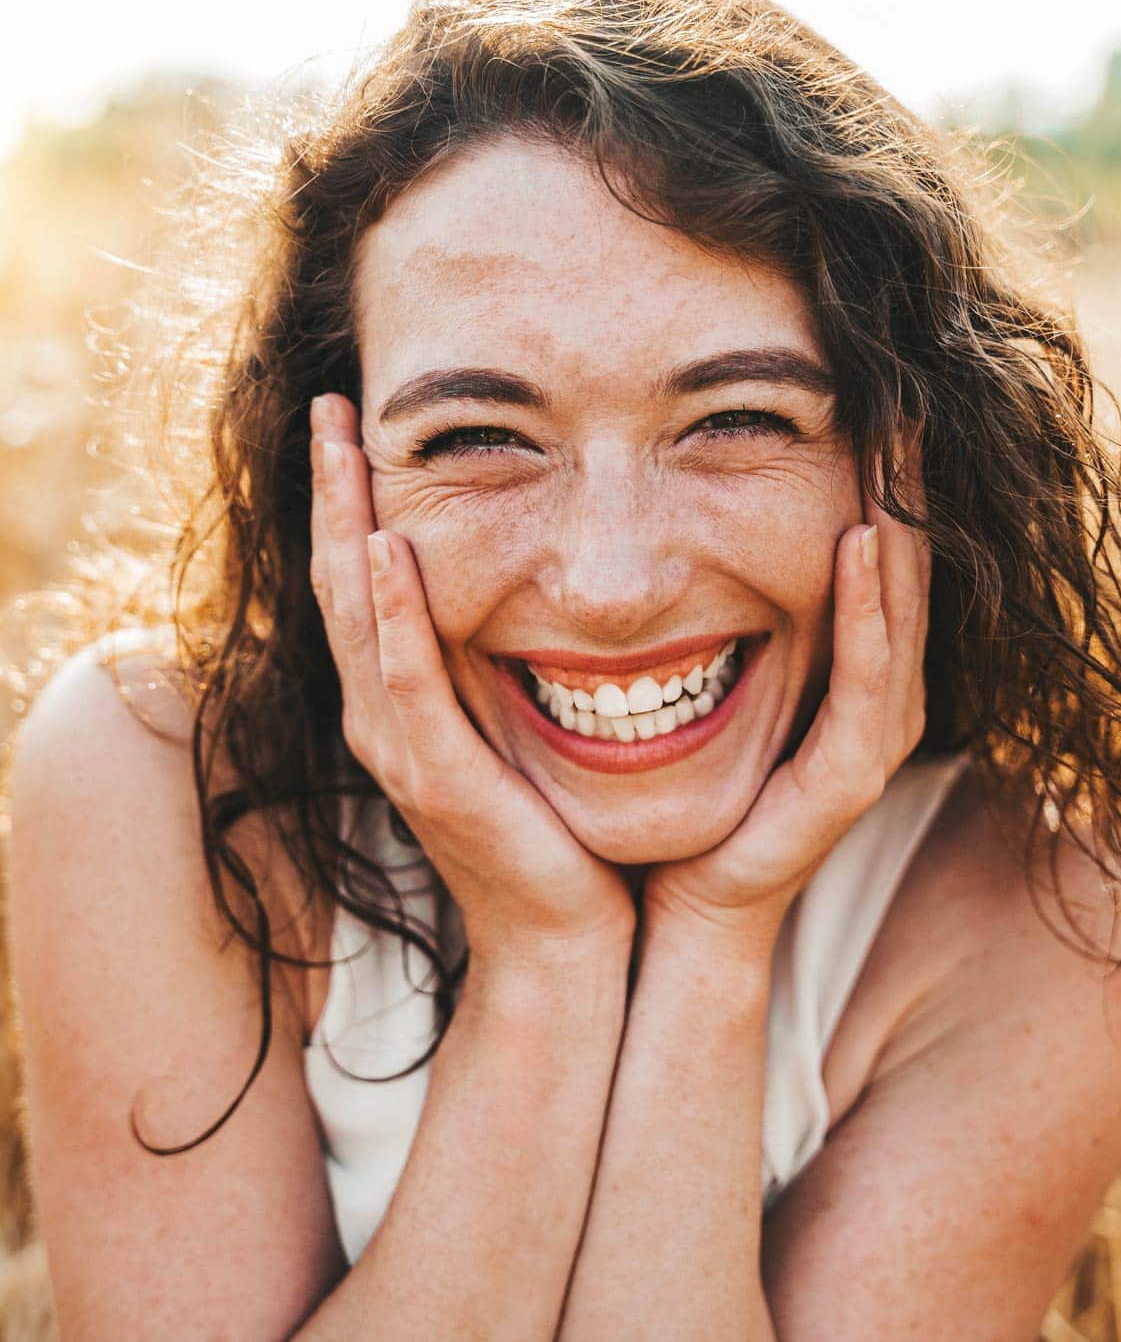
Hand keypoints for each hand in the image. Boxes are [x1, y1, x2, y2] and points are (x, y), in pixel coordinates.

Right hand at [309, 392, 634, 968]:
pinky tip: (389, 546)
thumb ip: (499, 663)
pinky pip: (408, 678)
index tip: (356, 426)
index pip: (361, 583)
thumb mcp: (516, 728)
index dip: (350, 502)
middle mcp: (381, 718)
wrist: (564, 938)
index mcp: (398, 704)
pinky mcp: (437, 776)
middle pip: (341, 582)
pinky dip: (394, 611)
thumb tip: (527, 582)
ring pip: (358, 615)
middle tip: (334, 403)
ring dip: (349, 523)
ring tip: (346, 443)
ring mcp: (400, 748)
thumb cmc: (553, 832)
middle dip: (337, 490)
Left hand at [641, 437, 930, 955]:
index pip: (870, 560)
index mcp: (844, 675)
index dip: (875, 482)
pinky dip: (867, 608)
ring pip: (897, 610)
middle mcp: (873, 698)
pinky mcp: (851, 774)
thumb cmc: (680, 788)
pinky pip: (867, 676)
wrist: (672, 899)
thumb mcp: (701, 678)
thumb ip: (706, 609)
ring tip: (896, 441)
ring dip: (899, 523)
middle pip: (900, 571)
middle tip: (900, 393)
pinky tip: (858, 541)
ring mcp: (869, 736)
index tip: (862, 399)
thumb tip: (655, 523)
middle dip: (901, 484)